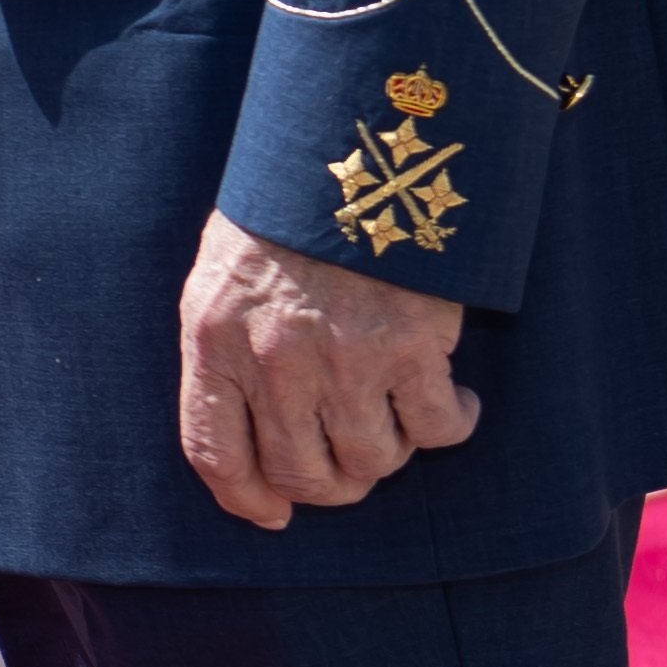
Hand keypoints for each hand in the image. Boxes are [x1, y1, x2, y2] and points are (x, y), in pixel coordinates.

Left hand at [174, 207, 478, 529]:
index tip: (272, 516)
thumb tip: (247, 455)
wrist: (354, 150)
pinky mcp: (412, 349)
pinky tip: (453, 402)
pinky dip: (451, 425)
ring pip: (371, 463)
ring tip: (393, 415)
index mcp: (214, 340)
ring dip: (387, 453)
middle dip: (329, 485)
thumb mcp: (221, 278)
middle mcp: (274, 361)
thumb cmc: (281, 216)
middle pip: (302, 476)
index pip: (214, 453)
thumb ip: (226, 357)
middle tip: (348, 463)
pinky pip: (436, 430)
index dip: (245, 500)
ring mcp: (345, 360)